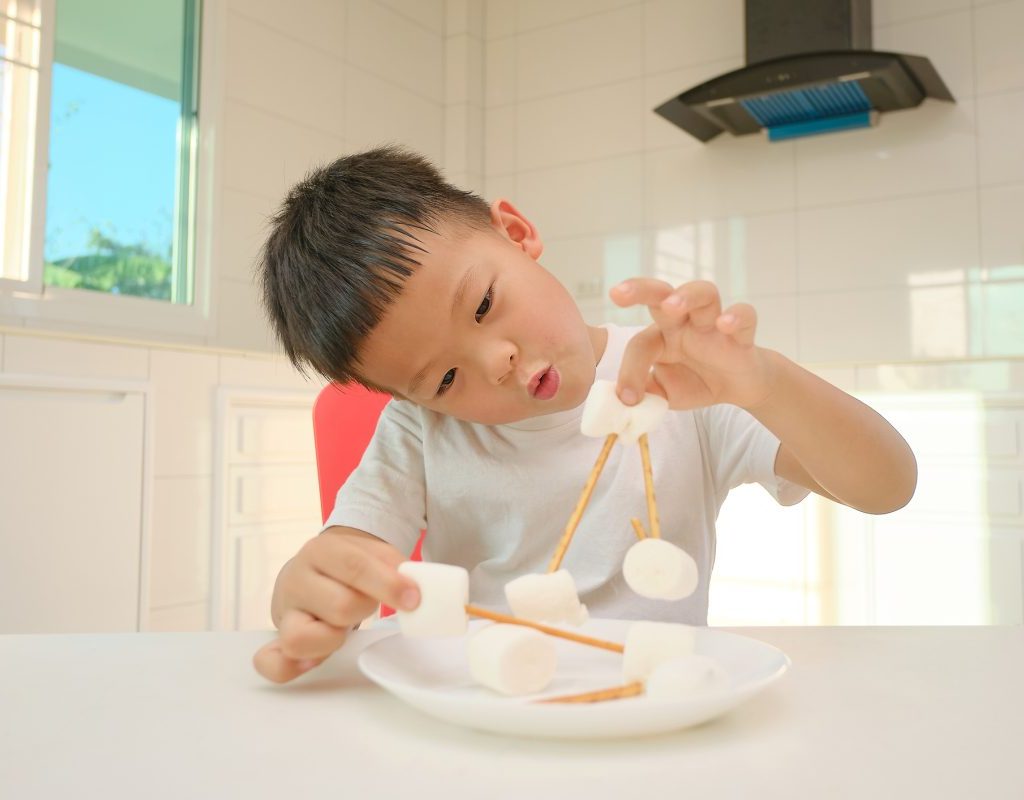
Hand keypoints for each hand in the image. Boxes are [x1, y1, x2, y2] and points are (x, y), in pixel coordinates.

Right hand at [252, 527, 419, 682]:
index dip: (388, 584)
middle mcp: (296, 578)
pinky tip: (313, 661)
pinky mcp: (278, 639)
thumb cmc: (351, 566)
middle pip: (339, 605)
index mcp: (322, 550)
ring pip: (301, 637)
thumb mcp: (373, 554)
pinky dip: (290, 666)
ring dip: (333, 639)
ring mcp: (284, 612)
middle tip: (367, 605)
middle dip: (363, 609)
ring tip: (342, 629)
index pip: (355, 566)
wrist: (317, 567)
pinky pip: (271, 661)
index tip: (414, 599)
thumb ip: (396, 567)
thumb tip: (419, 588)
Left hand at [609, 279, 774, 410]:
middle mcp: (684, 322)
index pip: (640, 344)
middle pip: (662, 293)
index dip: (630, 371)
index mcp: (661, 335)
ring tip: (671, 306)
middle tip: (618, 293)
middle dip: (639, 289)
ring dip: (687, 295)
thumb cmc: (696, 381)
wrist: (738, 387)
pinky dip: (737, 316)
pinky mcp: (742, 334)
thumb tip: (620, 398)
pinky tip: (726, 325)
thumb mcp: (664, 394)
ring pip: (704, 293)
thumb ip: (644, 392)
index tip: (627, 399)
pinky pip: (745, 315)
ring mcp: (713, 324)